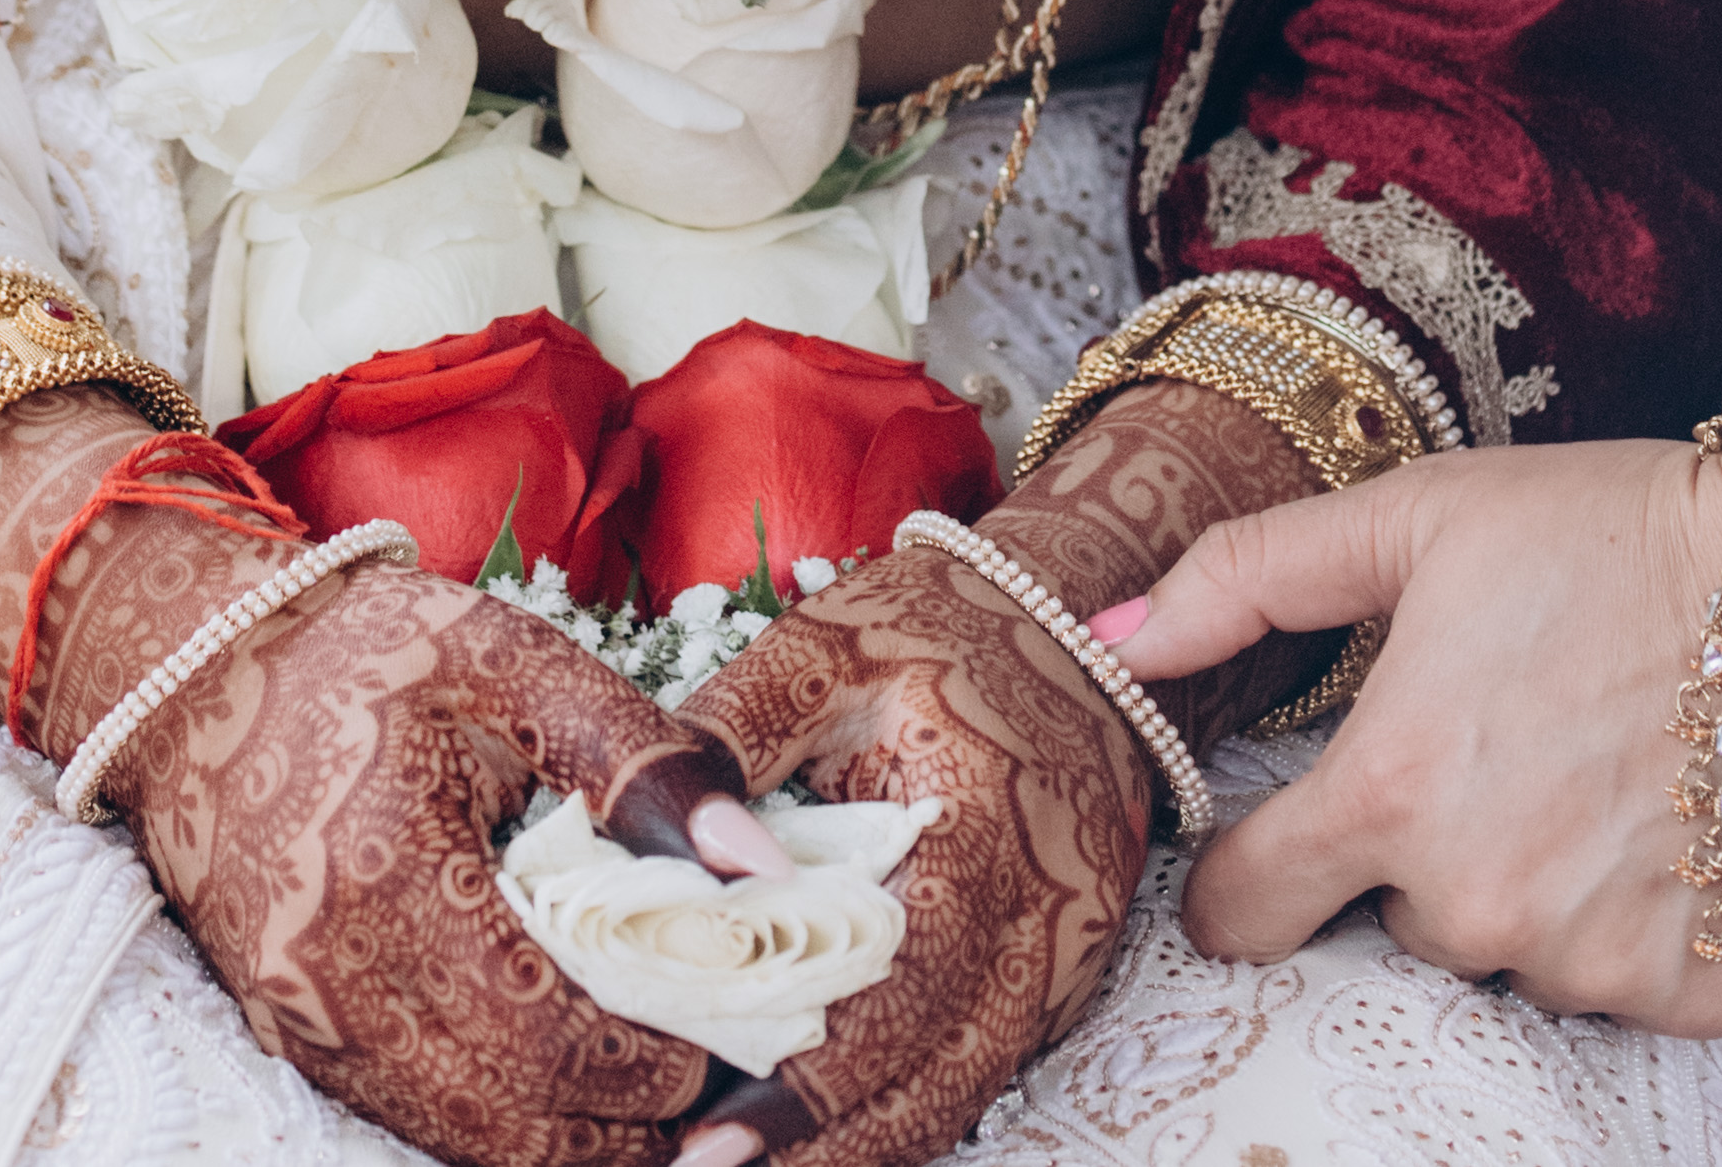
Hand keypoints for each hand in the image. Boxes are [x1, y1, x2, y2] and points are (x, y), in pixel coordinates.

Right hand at [27, 507, 762, 1162]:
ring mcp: (304, 1023)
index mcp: (389, 874)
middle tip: (725, 1078)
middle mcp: (333, 977)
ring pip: (463, 1138)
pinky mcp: (293, 1037)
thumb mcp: (501, 654)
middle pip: (512, 1117)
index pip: (548, 1033)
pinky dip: (503, 1121)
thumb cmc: (359, 649)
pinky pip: (416, 1116)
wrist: (191, 675)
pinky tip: (572, 1085)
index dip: (652, 1061)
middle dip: (631, 1121)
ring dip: (573, 1139)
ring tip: (666, 1094)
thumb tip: (755, 862)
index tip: (737, 1033)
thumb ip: (632, 755)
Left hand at [664, 390, 1301, 1165]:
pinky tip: (820, 1117)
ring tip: (748, 1159)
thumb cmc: (944, 617)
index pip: (898, 999)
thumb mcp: (828, 643)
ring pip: (962, 1090)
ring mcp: (1065, 955)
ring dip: (862, 1139)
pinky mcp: (1062, 968)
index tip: (712, 1141)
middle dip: (826, 1147)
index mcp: (987, 836)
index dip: (808, 1086)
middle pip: (938, 1082)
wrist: (1080, 609)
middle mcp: (1046, 919)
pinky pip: (981, 1061)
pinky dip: (903, 1099)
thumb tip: (640, 834)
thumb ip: (734, 736)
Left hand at [1097, 435, 1721, 1032]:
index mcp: (1389, 797)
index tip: (1260, 851)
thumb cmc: (1611, 533)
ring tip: (1603, 762)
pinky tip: (1673, 817)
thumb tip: (1114, 642)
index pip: (1248, 906)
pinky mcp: (1695, 1001)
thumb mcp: (1415, 519)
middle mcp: (1478, 909)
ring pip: (1513, 951)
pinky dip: (1633, 919)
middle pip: (1399, 915)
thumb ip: (1247, 581)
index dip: (1240, 878)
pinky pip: (1618, 982)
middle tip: (1508, 737)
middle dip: (1427, 845)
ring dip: (1533, 883)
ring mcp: (1591, 968)